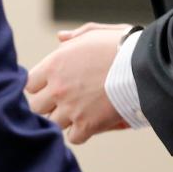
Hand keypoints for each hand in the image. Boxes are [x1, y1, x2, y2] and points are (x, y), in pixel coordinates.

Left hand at [26, 24, 130, 143]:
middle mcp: (58, 88)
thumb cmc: (120, 46)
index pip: (29, 84)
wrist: (143, 66)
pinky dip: (80, 133)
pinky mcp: (87, 125)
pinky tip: (88, 123)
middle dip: (47, 105)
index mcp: (54, 65)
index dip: (40, 86)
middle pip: (36, 107)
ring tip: (77, 113)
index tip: (50, 86)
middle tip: (61, 102)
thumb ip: (73, 37)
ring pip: (52, 124)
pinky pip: (73, 137)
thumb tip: (60, 38)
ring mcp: (71, 109)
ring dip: (63, 120)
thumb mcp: (94, 33)